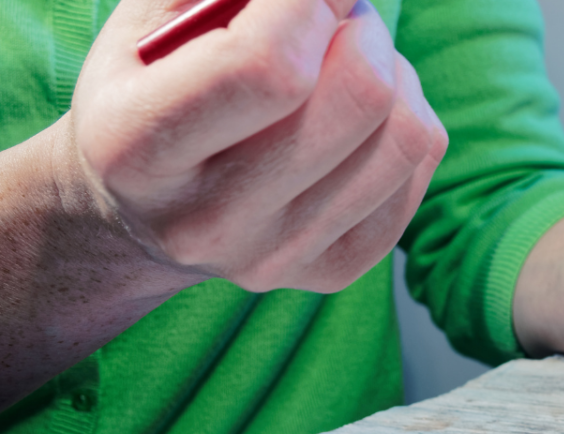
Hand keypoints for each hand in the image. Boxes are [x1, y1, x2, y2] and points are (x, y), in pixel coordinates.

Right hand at [67, 0, 446, 292]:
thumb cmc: (152, 88)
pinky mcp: (334, 270)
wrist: (142, 210)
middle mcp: (207, 221)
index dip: (307, 5)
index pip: (268, 66)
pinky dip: (406, 115)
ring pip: (405, 133)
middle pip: (361, 97)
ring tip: (346, 61)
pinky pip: (420, 161)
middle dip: (360, 32)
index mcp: (137, 149)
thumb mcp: (154, 22)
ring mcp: (277, 256)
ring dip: (391, 71)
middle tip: (333, 19)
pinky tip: (357, 113)